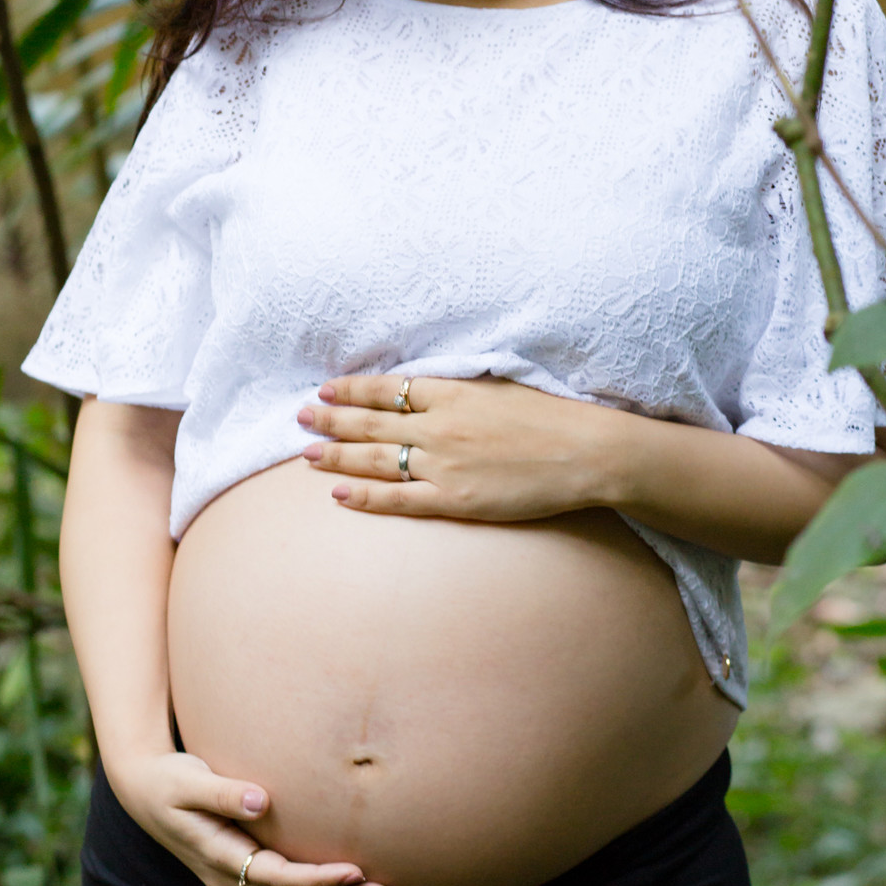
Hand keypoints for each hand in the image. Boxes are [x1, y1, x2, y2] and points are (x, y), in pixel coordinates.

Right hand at [107, 750, 392, 885]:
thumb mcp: (189, 781)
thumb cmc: (168, 780)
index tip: (354, 872)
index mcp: (218, 858)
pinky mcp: (245, 873)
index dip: (316, 879)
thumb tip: (262, 801)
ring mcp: (237, 881)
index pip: (277, 877)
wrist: (143, 790)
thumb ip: (224, 792)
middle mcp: (229, 879)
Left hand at [297, 372, 617, 520]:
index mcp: (453, 393)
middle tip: (300, 418)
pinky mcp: (455, 499)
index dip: (353, 390)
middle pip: (372, 423)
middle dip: (332, 420)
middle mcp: (440, 427)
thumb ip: (462, 389)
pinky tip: (339, 493)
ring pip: (377, 460)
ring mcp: (444, 465)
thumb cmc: (553, 417)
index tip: (326, 389)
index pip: (389, 389)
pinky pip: (399, 499)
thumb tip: (430, 385)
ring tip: (308, 454)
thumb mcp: (502, 386)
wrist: (585, 452)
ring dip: (338, 455)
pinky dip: (366, 496)